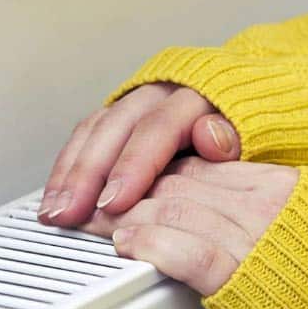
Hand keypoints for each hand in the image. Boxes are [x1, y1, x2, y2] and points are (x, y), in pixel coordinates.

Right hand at [38, 82, 240, 226]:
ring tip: (54, 213)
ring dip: (69, 174)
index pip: (156, 130)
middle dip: (87, 174)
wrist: (239, 104)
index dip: (132, 167)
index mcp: (192, 97)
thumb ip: (234, 138)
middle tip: (71, 213)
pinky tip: (56, 197)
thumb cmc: (244, 131)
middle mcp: (157, 95)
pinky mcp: (117, 118)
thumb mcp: (252, 135)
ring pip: (93, 131)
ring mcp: (133, 104)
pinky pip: (85, 137)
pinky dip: (66, 169)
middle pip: (114, 128)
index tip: (114, 202)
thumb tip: (212, 137)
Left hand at [80, 157, 298, 295]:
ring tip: (91, 221)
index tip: (126, 180)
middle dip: (127, 190)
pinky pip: (184, 248)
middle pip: (177, 182)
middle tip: (92, 197)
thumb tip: (213, 203)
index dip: (152, 173)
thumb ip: (259, 208)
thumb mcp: (305, 226)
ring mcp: (252, 236)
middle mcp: (261, 202)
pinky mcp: (241, 275)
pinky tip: (126, 244)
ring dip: (123, 215)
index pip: (198, 166)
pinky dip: (148, 242)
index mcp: (277, 186)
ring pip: (172, 208)